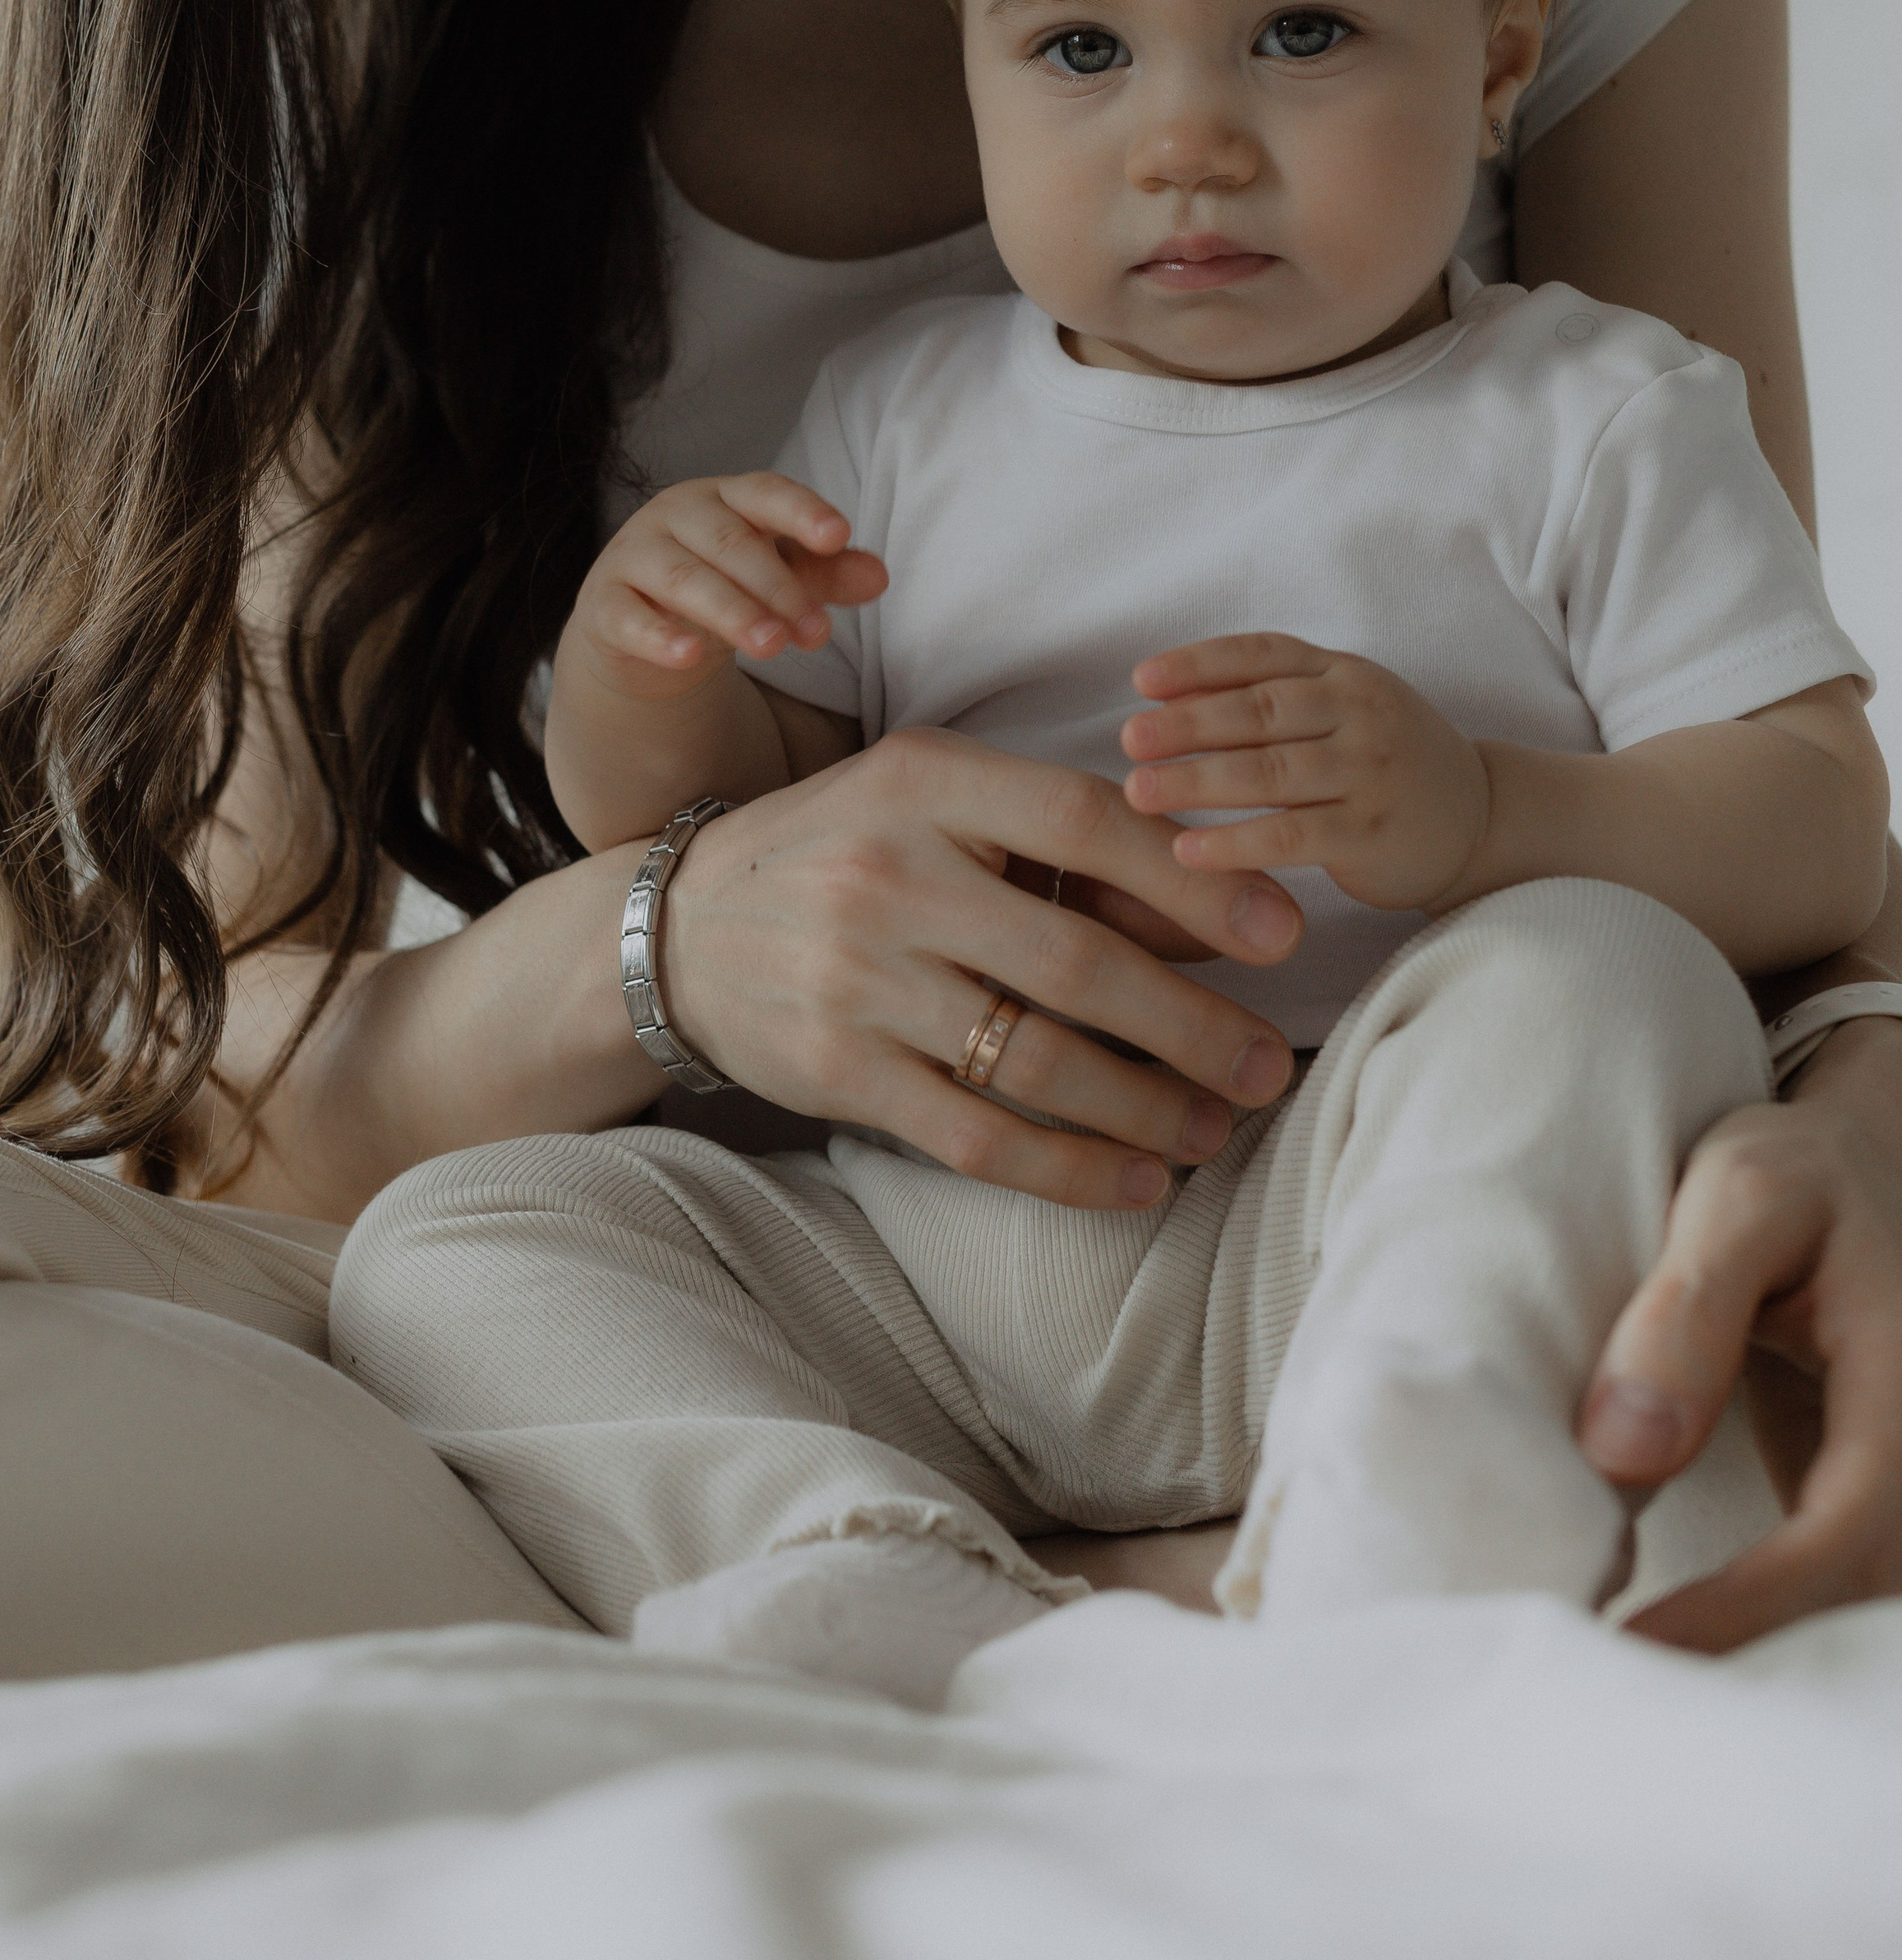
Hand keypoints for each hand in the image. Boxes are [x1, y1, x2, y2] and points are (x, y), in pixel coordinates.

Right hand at [565, 474, 886, 703]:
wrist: (638, 628)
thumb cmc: (721, 585)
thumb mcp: (777, 577)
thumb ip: (826, 573)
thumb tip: (878, 578)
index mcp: (726, 497)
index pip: (765, 493)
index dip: (801, 511)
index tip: (838, 534)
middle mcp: (677, 515)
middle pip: (731, 543)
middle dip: (779, 587)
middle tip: (818, 633)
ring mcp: (636, 556)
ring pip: (686, 579)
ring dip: (732, 612)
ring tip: (772, 645)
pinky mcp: (605, 605)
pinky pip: (629, 618)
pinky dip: (659, 637)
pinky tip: (689, 656)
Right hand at [654, 726, 1303, 1210]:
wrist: (683, 925)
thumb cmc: (847, 851)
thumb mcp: (938, 805)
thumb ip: (1058, 846)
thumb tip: (1212, 912)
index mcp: (927, 781)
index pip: (1085, 822)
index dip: (1194, 881)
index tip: (1281, 935)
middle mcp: (890, 873)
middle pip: (1077, 958)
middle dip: (1192, 1023)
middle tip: (1264, 1065)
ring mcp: (858, 976)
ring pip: (1037, 1058)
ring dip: (1146, 1106)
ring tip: (1213, 1128)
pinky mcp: (835, 1069)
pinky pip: (976, 1136)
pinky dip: (1068, 1167)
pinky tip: (1134, 1182)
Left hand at [1120, 632, 1493, 913]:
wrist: (1481, 819)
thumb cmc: (1386, 760)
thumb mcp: (1344, 708)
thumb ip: (1275, 695)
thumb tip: (1168, 698)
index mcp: (1343, 672)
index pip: (1262, 655)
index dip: (1199, 664)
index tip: (1141, 681)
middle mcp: (1359, 713)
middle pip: (1259, 711)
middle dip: (1186, 724)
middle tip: (1128, 739)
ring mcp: (1368, 773)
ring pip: (1269, 773)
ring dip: (1197, 781)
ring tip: (1138, 791)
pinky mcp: (1370, 834)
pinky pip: (1291, 835)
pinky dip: (1235, 842)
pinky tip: (1187, 850)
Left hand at [1579, 1057, 1901, 1647]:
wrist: (1860, 1176)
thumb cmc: (1795, 1178)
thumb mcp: (1741, 1196)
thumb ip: (1686, 1313)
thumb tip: (1621, 1455)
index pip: (1846, 1534)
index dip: (1749, 1605)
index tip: (1638, 1648)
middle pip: (1858, 1601)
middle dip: (1744, 1656)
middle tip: (1607, 1691)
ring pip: (1854, 1612)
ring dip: (1752, 1654)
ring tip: (1624, 1680)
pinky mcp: (1873, 1507)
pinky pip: (1834, 1588)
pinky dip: (1761, 1625)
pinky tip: (1669, 1644)